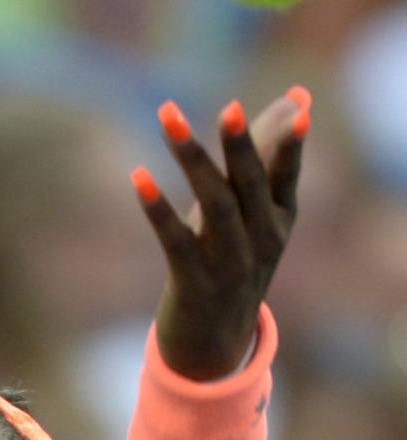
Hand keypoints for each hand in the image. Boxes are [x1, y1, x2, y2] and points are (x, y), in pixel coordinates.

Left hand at [132, 89, 308, 379]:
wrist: (214, 344)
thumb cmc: (232, 261)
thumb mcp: (254, 215)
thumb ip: (269, 156)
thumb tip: (295, 96)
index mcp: (278, 221)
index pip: (286, 177)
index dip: (292, 147)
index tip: (301, 111)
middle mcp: (261, 243)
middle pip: (249, 187)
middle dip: (241, 145)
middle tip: (229, 107)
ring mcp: (229, 267)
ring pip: (214, 207)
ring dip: (193, 160)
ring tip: (170, 118)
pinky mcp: (194, 285)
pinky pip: (176, 242)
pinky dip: (158, 209)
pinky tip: (139, 176)